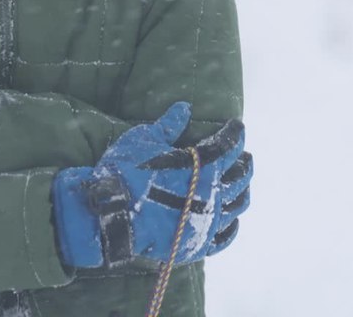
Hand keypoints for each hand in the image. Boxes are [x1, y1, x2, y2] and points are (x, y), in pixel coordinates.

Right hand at [52, 102, 251, 268]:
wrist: (108, 215)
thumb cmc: (124, 172)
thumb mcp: (143, 139)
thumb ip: (168, 125)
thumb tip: (185, 107)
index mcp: (203, 165)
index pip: (229, 144)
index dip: (235, 133)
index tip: (235, 126)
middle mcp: (213, 193)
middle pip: (241, 175)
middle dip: (244, 161)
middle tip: (243, 156)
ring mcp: (208, 221)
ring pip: (239, 204)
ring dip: (242, 190)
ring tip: (241, 184)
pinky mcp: (198, 244)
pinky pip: (226, 236)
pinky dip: (232, 225)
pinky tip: (231, 219)